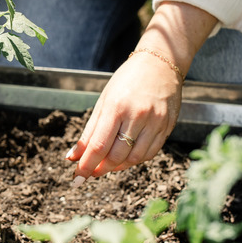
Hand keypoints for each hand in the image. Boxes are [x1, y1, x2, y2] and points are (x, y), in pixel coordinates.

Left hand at [65, 1, 218, 183]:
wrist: (160, 64)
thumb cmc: (127, 81)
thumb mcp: (104, 101)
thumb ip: (89, 131)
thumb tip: (73, 157)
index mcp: (117, 106)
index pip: (99, 145)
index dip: (86, 165)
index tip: (76, 178)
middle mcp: (138, 115)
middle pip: (116, 155)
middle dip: (101, 168)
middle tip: (91, 171)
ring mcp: (156, 122)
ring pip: (135, 158)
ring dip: (118, 166)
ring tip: (107, 164)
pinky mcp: (168, 127)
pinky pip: (150, 153)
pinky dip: (135, 160)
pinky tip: (126, 156)